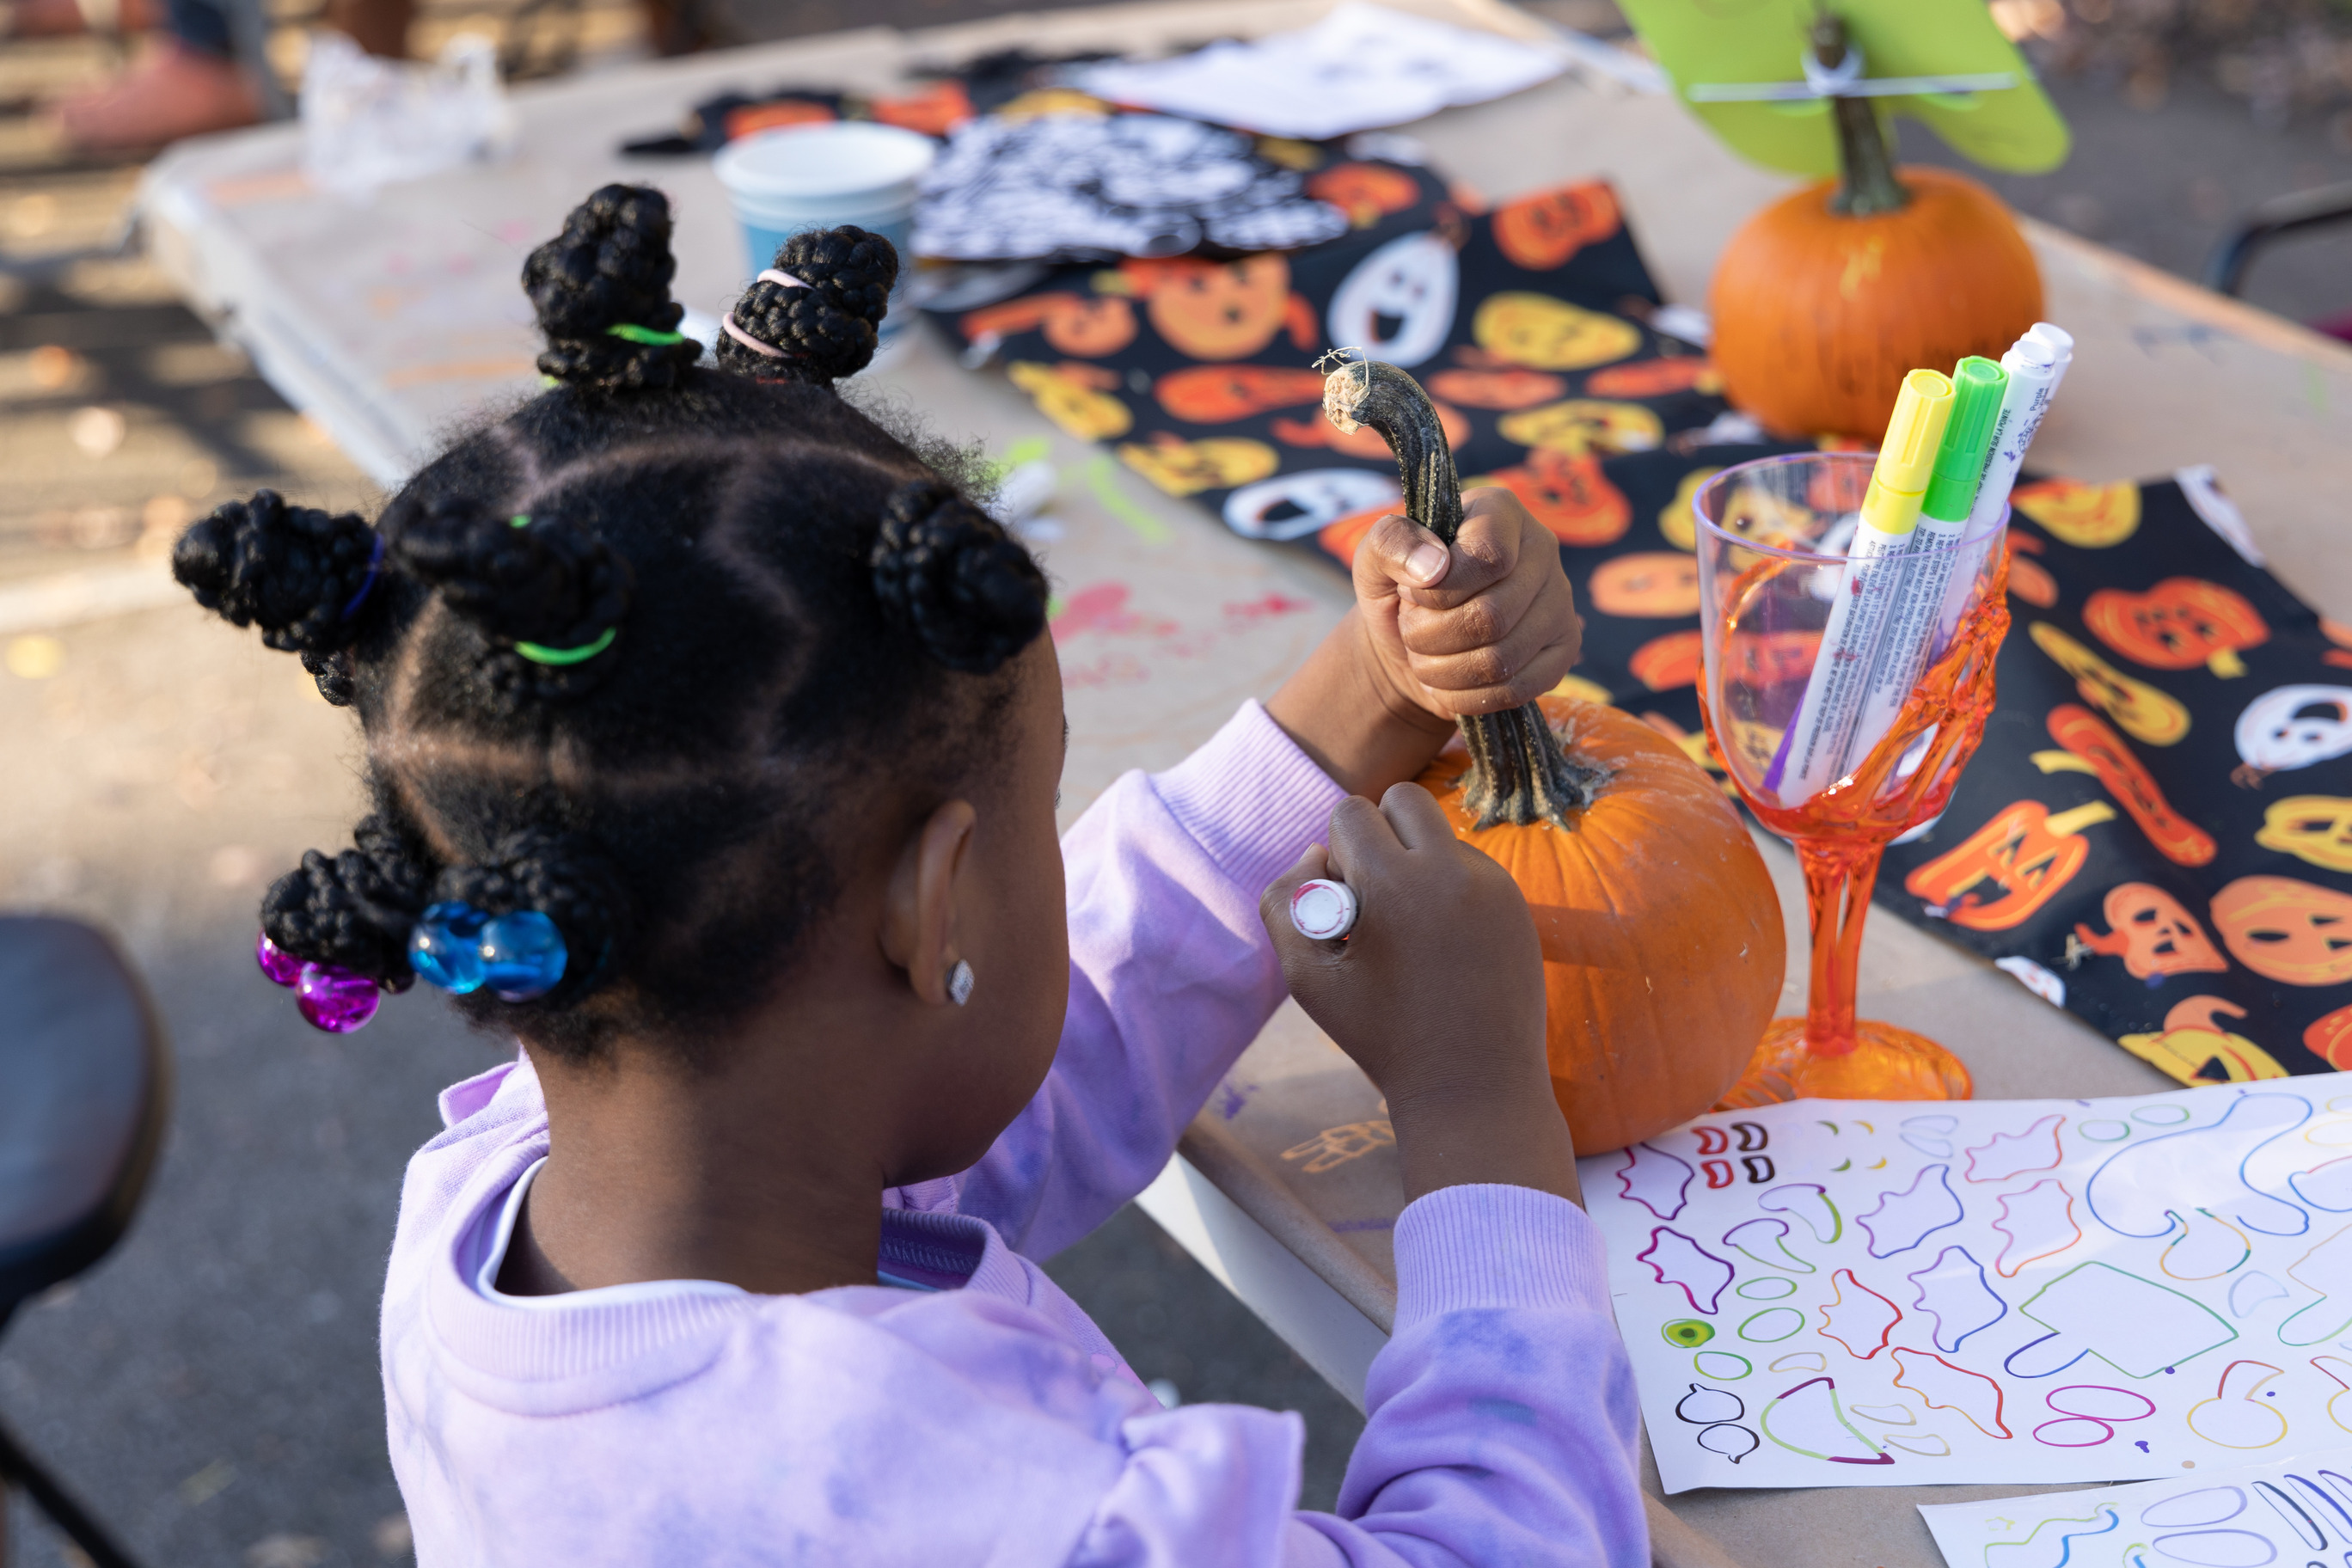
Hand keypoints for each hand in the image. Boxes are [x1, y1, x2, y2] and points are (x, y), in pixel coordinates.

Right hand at [1260, 785, 1578, 1202]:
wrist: (1473, 1086)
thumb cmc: (1379, 1035)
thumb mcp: (1307, 976)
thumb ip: (1286, 900)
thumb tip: (1316, 851)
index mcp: (1394, 884)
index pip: (1352, 813)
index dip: (1335, 855)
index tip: (1344, 907)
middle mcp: (1451, 871)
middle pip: (1404, 797)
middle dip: (1380, 831)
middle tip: (1374, 895)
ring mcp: (1493, 885)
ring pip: (1439, 833)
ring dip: (1415, 862)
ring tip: (1410, 933)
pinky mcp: (1517, 904)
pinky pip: (1470, 867)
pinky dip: (1449, 890)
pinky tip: (1444, 947)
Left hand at [1353, 487, 1584, 723]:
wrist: (1410, 642)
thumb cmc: (1398, 588)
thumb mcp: (1375, 558)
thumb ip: (1392, 544)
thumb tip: (1432, 566)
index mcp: (1499, 511)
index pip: (1488, 555)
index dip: (1441, 588)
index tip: (1411, 592)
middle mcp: (1542, 549)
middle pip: (1492, 615)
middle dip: (1431, 635)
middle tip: (1411, 630)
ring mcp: (1560, 603)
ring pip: (1501, 659)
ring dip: (1442, 668)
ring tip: (1424, 655)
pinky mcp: (1562, 653)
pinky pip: (1515, 690)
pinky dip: (1464, 696)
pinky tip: (1446, 681)